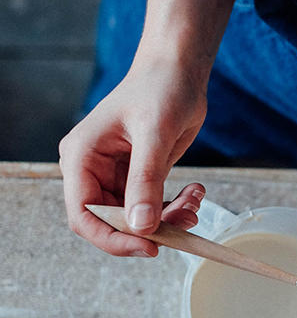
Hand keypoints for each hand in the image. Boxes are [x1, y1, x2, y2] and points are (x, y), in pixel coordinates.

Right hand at [59, 58, 208, 256]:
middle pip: (110, 222)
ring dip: (167, 218)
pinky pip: (151, 206)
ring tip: (195, 202)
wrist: (178, 70)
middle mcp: (91, 169)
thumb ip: (145, 181)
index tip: (148, 247)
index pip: (83, 215)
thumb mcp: (155, 134)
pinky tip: (195, 193)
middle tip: (184, 222)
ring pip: (135, 219)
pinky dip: (174, 207)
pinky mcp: (137, 175)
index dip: (112, 238)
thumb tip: (140, 227)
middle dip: (148, 229)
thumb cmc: (160, 88)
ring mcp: (114, 174)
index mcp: (81, 157)